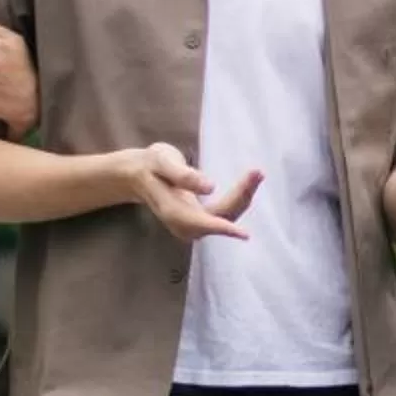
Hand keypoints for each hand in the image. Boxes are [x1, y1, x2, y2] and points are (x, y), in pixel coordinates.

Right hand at [133, 141, 262, 242]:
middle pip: (220, 218)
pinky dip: (239, 199)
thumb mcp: (162, 161)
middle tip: (257, 172)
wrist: (139, 175)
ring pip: (226, 217)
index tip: (245, 234)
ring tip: (257, 174)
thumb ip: (183, 175)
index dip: (223, 229)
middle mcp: (184, 224)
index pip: (202, 223)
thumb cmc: (151, 165)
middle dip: (241, 197)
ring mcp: (193, 225)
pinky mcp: (200, 220)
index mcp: (173, 211)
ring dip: (243, 197)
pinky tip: (249, 183)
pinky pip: (225, 214)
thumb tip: (210, 187)